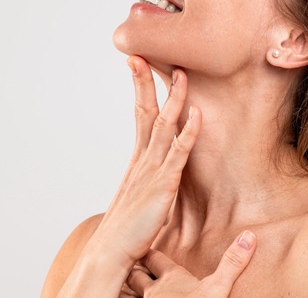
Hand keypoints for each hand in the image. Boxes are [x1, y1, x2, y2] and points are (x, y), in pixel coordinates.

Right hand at [89, 56, 200, 262]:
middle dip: (146, 82)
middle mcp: (143, 159)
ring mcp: (152, 170)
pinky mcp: (163, 185)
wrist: (111, 253)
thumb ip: (146, 181)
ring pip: (164, 125)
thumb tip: (152, 175)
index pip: (139, 115)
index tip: (138, 64)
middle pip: (145, 111)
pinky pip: (179, 153)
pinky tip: (197, 115)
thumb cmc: (125, 231)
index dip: (140, 89)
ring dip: (174, 98)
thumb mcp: (137, 198)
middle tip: (143, 54)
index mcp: (137, 160)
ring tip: (181, 74)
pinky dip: (189, 132)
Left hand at [125, 230, 257, 297]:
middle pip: (136, 274)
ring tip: (124, 284)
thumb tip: (249, 235)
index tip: (144, 241)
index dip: (149, 250)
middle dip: (134, 267)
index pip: (154, 258)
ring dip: (127, 288)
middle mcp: (154, 291)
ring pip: (128, 293)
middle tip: (131, 261)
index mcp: (171, 278)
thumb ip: (231, 263)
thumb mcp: (218, 288)